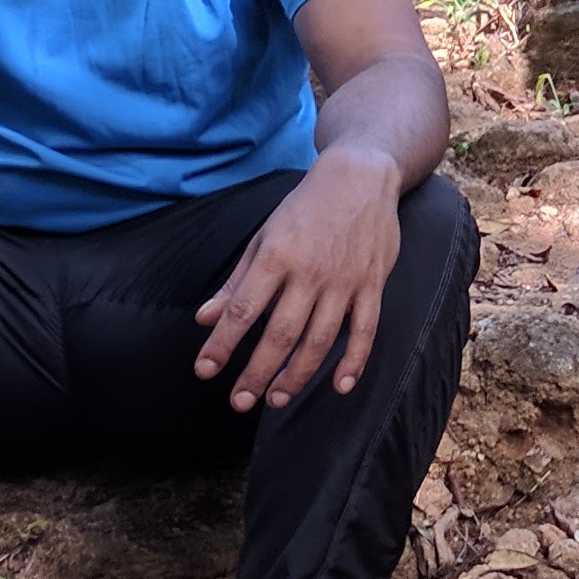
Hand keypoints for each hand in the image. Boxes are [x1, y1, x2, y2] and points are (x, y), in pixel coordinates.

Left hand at [195, 150, 406, 412]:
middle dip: (256, 373)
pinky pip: (365, 331)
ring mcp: (344, 281)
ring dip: (297, 375)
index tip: (205, 371)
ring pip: (319, 340)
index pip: (242, 310)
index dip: (222, 344)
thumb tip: (206, 319)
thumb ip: (236, 280)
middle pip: (279, 334)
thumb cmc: (306, 206)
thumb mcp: (264, 236)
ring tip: (276, 399)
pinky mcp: (372, 284)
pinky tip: (339, 386)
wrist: (360, 176)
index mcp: (277, 256)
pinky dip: (353, 361)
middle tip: (239, 401)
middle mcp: (310, 272)